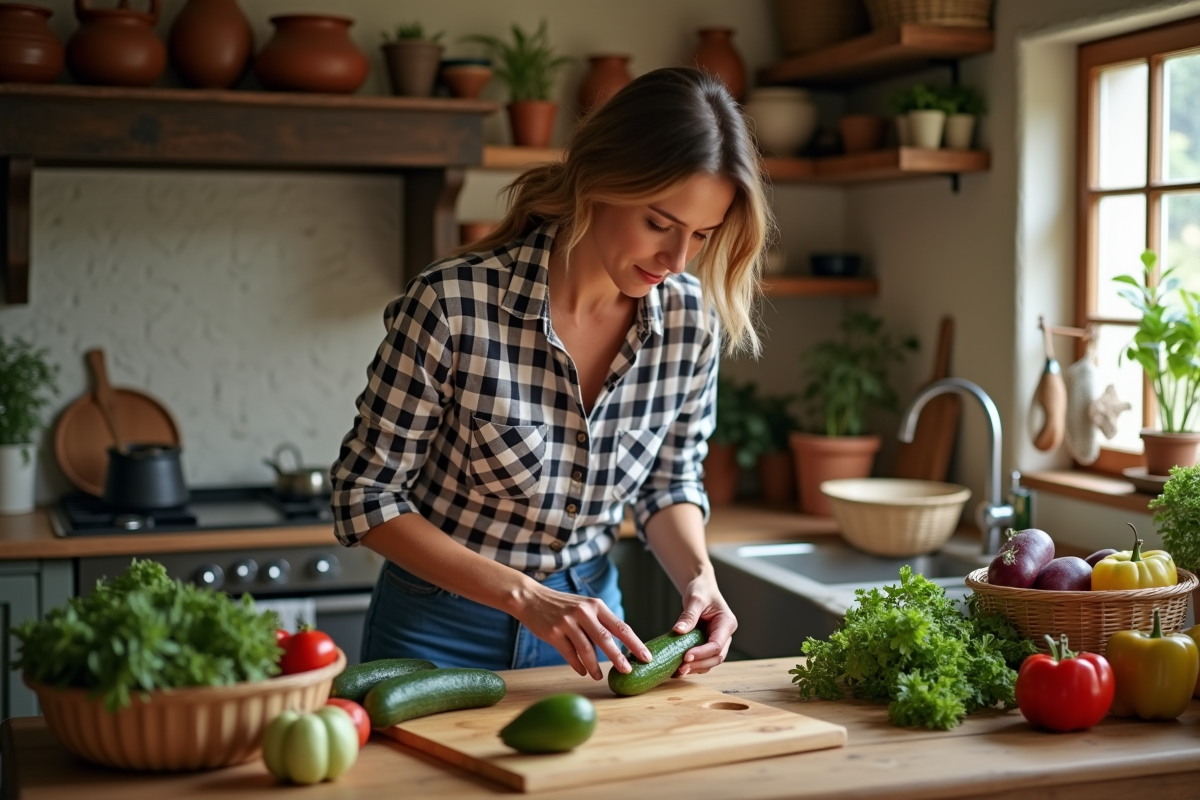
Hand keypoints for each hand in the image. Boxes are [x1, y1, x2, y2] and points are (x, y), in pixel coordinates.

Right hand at [511, 581, 651, 680]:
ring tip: (599, 676)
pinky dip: (578, 665)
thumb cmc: (562, 606)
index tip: (646, 657)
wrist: (531, 598)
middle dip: (619, 657)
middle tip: (628, 671)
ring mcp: (567, 622)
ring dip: (595, 666)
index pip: (621, 626)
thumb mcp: (584, 607)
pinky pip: (569, 654)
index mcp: (596, 605)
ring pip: (586, 650)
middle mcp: (583, 612)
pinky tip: (583, 672)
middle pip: (606, 639)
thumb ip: (599, 623)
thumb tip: (619, 647)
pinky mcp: (553, 633)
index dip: (635, 643)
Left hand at [672, 577, 736, 675]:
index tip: (686, 656)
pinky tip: (679, 668)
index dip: (702, 653)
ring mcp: (718, 640)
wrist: (701, 588)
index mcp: (727, 623)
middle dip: (699, 664)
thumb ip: (688, 616)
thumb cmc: (701, 590)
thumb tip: (678, 631)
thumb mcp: (695, 599)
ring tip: (679, 671)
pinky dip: (693, 665)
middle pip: (717, 657)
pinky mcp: (708, 644)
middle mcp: (725, 634)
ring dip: (696, 668)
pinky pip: (703, 658)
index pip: (717, 644)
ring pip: (711, 661)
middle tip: (681, 668)